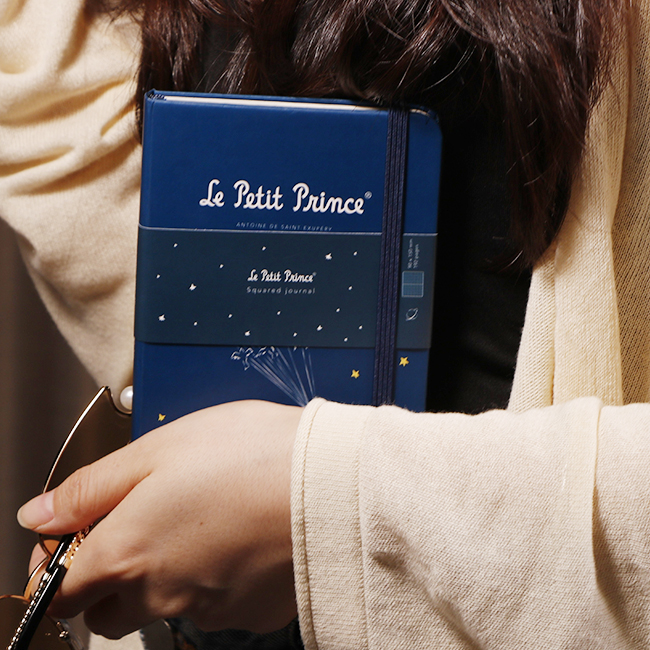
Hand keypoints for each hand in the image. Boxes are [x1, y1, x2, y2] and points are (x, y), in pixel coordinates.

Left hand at [17, 400, 301, 638]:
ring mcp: (208, 610)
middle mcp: (162, 594)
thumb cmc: (248, 453)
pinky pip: (215, 605)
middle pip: (108, 610)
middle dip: (113, 575)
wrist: (331, 481)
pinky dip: (216, 579)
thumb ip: (90, 487)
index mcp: (128, 552)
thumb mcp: (158, 448)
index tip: (77, 538)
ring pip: (164, 605)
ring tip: (206, 517)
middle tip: (148, 522)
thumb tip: (40, 514)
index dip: (58, 565)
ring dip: (167, 575)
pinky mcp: (249, 614)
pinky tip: (240, 535)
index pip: (59, 591)